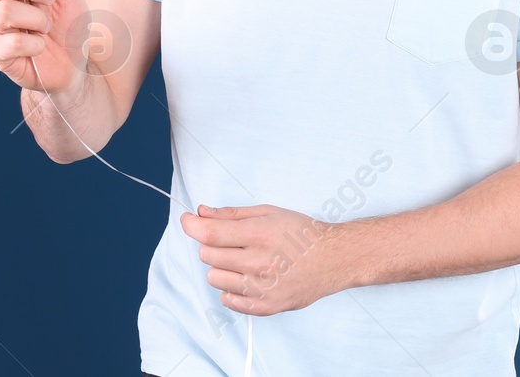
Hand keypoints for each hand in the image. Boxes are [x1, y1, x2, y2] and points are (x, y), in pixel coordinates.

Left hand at [180, 204, 347, 315]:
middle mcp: (258, 262)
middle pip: (207, 255)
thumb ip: (232, 214)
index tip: (187, 220)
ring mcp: (261, 288)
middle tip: (231, 241)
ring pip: (213, 278)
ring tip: (242, 260)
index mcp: (259, 234)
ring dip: (221, 267)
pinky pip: (227, 299)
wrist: (332, 259)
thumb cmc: (301, 233)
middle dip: (212, 244)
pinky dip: (231, 288)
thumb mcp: (268, 213)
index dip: (192, 225)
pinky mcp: (264, 307)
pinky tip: (247, 278)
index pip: (210, 234)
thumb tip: (201, 212)